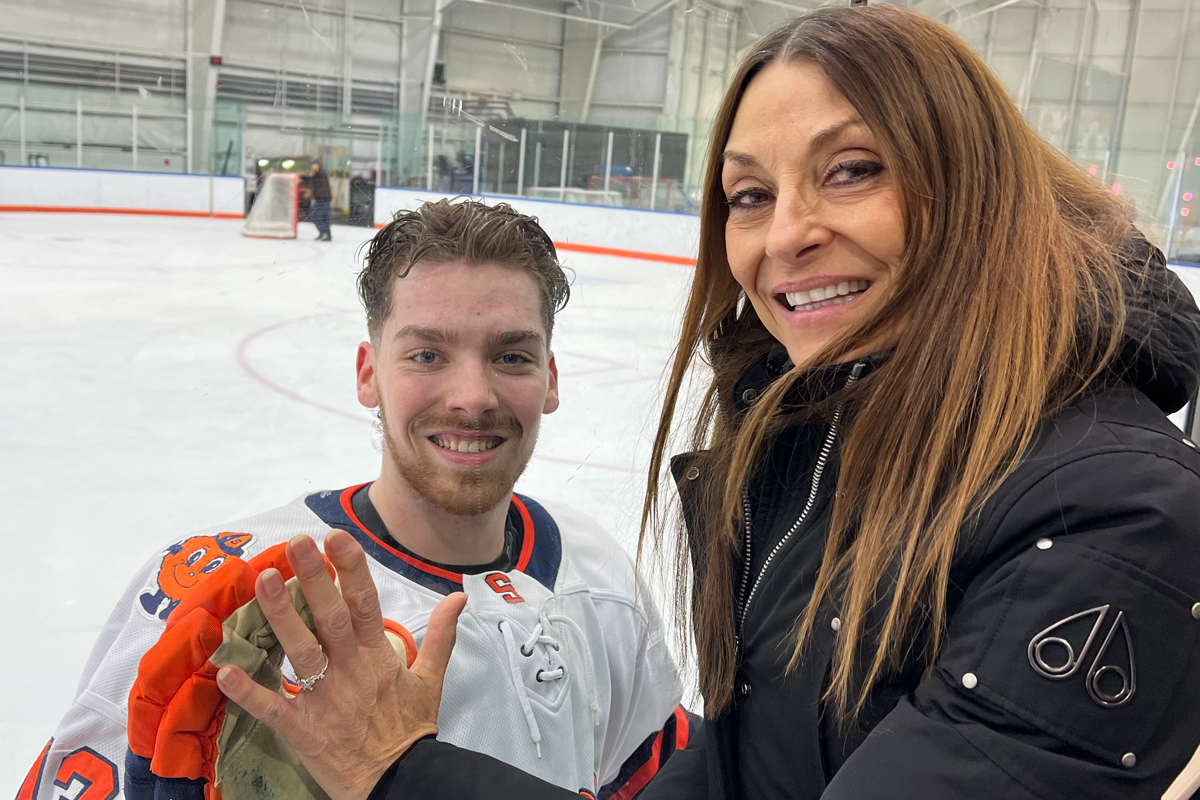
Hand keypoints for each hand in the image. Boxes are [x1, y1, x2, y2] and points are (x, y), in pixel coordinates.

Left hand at [216, 531, 466, 799]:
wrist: (399, 781)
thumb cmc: (409, 727)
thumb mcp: (431, 678)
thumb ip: (441, 634)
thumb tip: (459, 596)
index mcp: (379, 655)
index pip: (365, 603)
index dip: (351, 569)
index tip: (336, 537)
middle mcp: (351, 670)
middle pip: (331, 618)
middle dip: (313, 579)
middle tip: (295, 544)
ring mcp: (325, 698)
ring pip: (300, 651)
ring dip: (281, 616)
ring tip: (262, 581)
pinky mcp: (302, 728)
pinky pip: (272, 707)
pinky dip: (249, 690)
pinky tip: (226, 670)